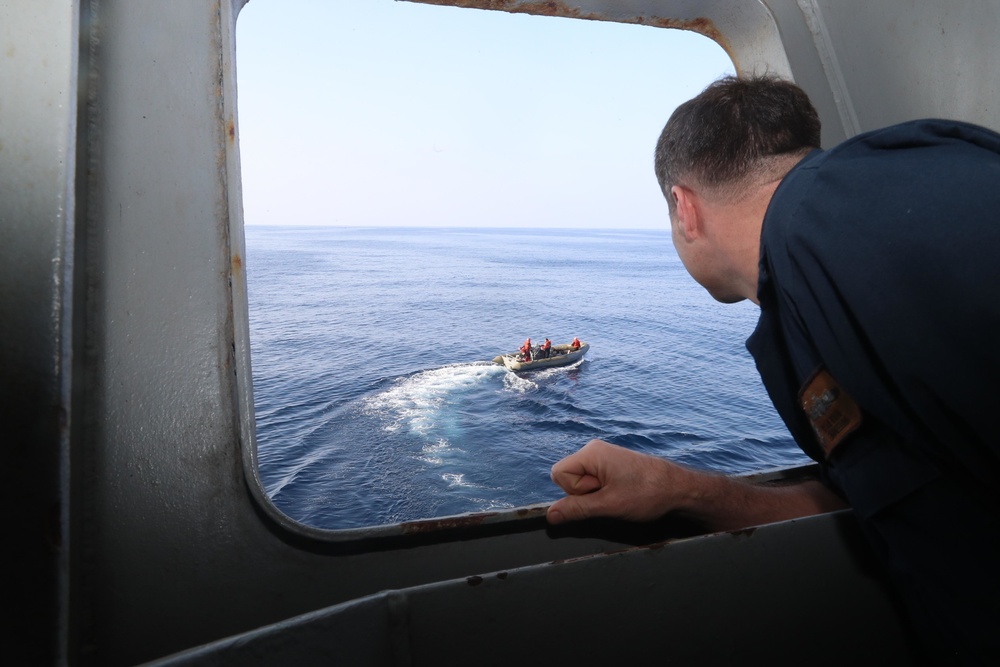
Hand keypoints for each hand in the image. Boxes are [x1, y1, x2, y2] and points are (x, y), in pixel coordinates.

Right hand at [547, 439, 691, 524]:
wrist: (678, 488)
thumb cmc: (647, 493)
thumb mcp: (608, 505)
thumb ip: (576, 509)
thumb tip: (549, 515)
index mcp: (591, 453)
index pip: (558, 473)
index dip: (574, 490)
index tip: (598, 492)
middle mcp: (594, 450)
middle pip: (567, 477)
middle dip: (584, 492)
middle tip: (611, 494)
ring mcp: (603, 457)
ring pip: (580, 481)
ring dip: (595, 493)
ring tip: (619, 494)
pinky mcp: (611, 465)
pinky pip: (592, 480)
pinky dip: (602, 490)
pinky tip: (621, 493)